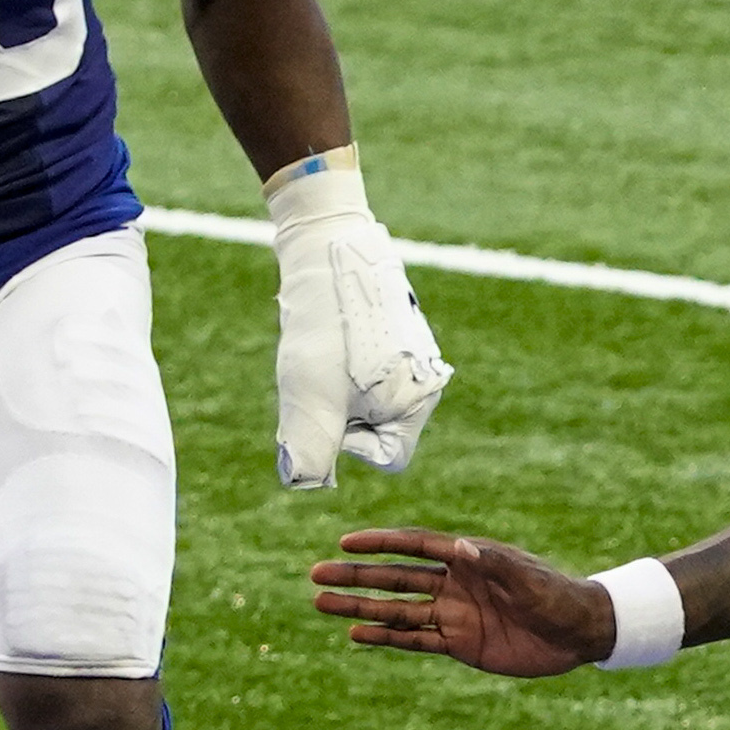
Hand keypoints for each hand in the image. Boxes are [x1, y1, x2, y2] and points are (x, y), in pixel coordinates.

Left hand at [265, 156, 453, 487]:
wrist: (327, 246)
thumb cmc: (323, 329)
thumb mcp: (310, 401)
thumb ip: (310, 453)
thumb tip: (304, 484)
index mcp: (419, 401)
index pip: (388, 458)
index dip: (350, 443)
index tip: (331, 403)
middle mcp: (424, 380)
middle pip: (373, 428)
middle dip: (339, 411)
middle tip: (319, 375)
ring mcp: (411, 354)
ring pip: (363, 397)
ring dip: (334, 386)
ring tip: (322, 351)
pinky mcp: (392, 332)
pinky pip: (362, 368)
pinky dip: (337, 362)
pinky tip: (327, 334)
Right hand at [311, 530, 613, 676]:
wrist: (581, 632)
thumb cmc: (558, 596)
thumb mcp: (528, 580)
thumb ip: (494, 565)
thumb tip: (459, 546)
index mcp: (468, 559)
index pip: (414, 547)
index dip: (380, 544)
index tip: (345, 543)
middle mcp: (454, 584)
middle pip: (394, 578)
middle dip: (356, 576)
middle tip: (316, 574)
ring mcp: (454, 614)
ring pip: (397, 610)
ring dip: (360, 608)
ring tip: (322, 603)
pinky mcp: (461, 644)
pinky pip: (416, 641)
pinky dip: (386, 638)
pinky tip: (356, 634)